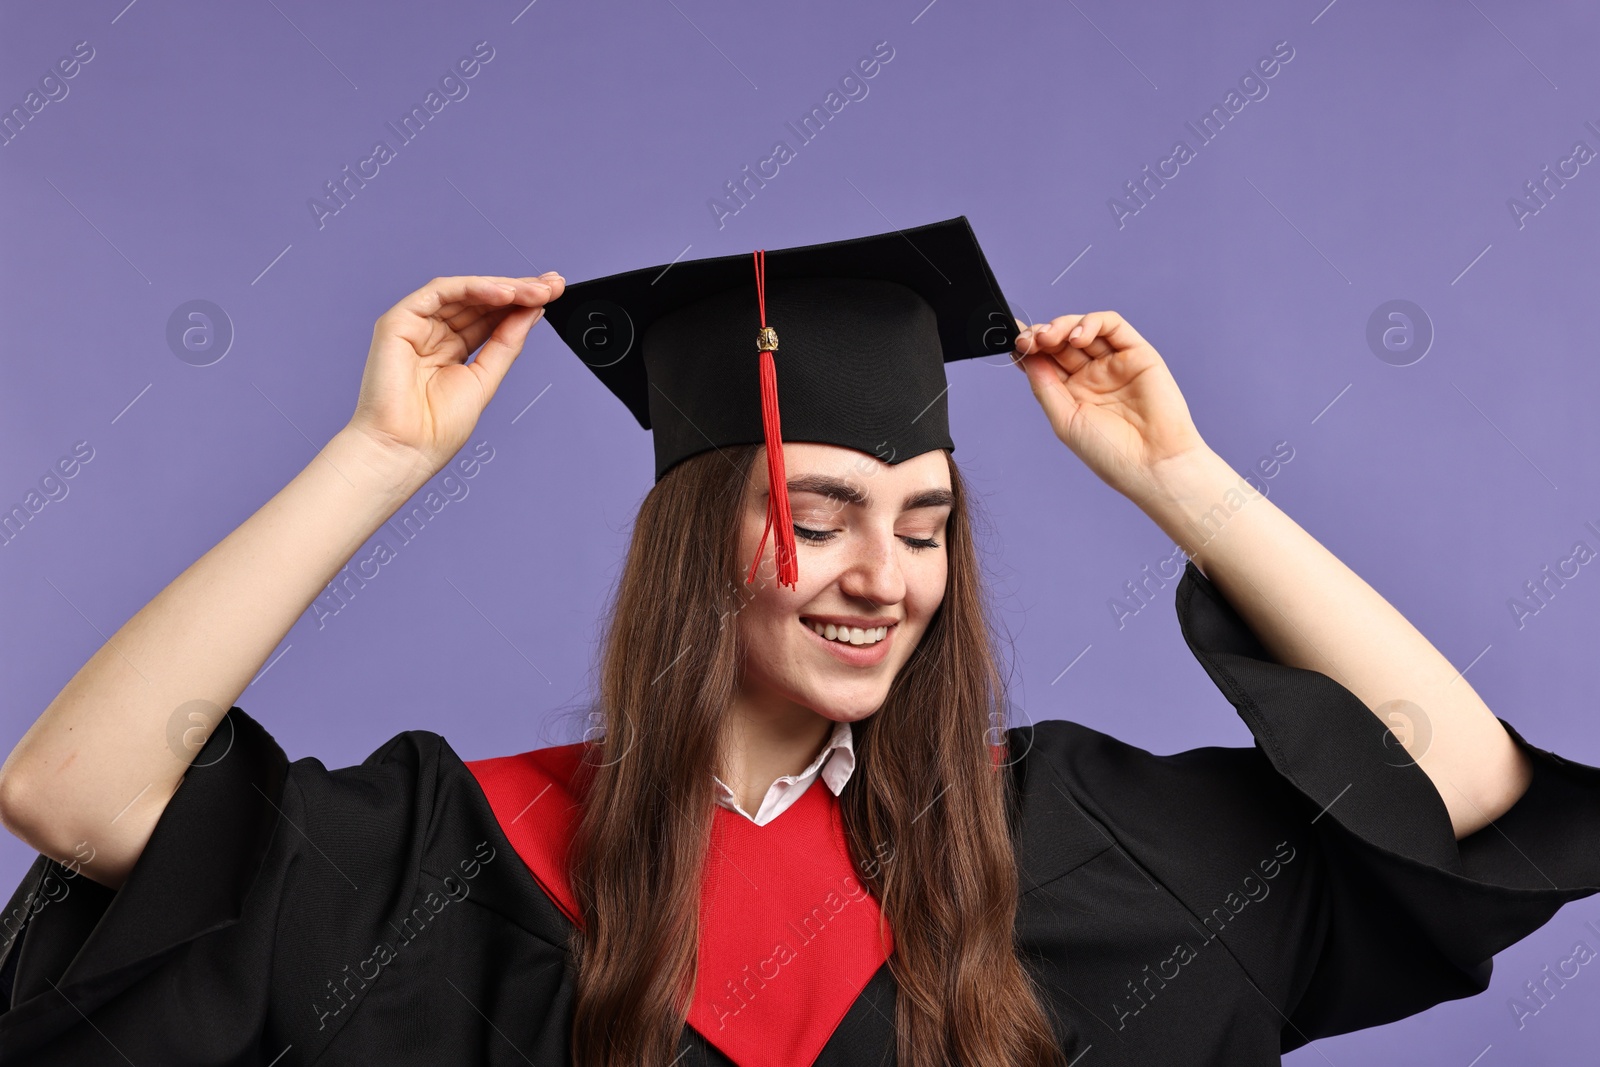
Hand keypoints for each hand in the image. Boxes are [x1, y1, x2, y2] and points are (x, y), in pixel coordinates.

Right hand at [347, 273, 564, 474]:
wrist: (406, 450)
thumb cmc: (435, 429)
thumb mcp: (485, 379)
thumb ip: (506, 343)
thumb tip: (530, 313)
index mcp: (451, 351)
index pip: (490, 318)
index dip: (521, 304)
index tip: (552, 295)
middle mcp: (433, 335)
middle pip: (480, 302)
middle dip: (519, 291)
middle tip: (552, 286)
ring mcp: (415, 326)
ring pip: (464, 292)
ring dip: (504, 288)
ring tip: (536, 291)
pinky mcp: (398, 321)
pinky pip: (440, 293)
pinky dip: (474, 288)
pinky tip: (505, 294)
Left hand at [1012, 311, 1207, 502]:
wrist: (1153, 464)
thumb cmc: (1111, 452)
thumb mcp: (1065, 420)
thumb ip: (1045, 386)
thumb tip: (1025, 357)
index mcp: (1073, 394)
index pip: (1046, 361)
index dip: (1029, 350)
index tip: (1014, 344)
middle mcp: (1093, 376)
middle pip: (1061, 342)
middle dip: (1041, 336)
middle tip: (1029, 340)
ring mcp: (1114, 363)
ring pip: (1083, 329)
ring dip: (1062, 326)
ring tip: (1049, 338)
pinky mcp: (1138, 353)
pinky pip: (1112, 326)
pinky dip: (1091, 323)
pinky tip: (1077, 337)